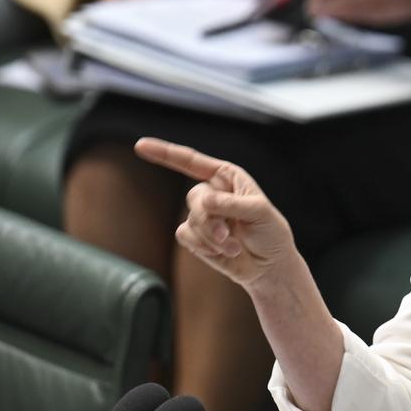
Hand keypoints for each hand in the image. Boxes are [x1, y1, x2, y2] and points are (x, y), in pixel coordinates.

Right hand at [134, 137, 296, 287]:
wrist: (269, 265)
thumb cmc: (270, 232)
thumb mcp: (259, 212)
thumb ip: (231, 204)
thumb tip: (203, 201)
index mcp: (227, 177)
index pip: (192, 161)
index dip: (165, 153)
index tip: (140, 146)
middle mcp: (212, 192)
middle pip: (194, 197)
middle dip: (210, 219)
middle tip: (228, 234)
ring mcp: (202, 215)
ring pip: (190, 220)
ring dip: (211, 237)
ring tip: (233, 246)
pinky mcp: (196, 236)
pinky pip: (185, 236)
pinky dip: (203, 246)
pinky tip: (223, 252)